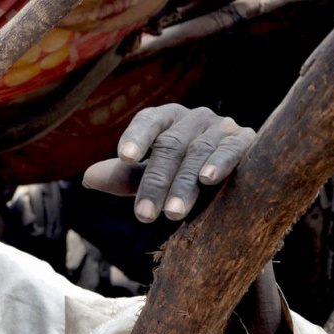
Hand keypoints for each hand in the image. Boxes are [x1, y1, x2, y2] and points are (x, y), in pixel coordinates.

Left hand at [81, 104, 254, 221]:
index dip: (137, 137)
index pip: (149, 121)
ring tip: (171, 215)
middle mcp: (194, 118)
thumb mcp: (153, 178)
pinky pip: (231, 149)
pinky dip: (220, 163)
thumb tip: (87, 179)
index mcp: (167, 120)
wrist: (237, 185)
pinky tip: (208, 180)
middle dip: (155, 182)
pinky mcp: (246, 141)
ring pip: (198, 153)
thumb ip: (125, 177)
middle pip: (170, 145)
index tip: (125, 158)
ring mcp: (222, 127)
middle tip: (143, 216)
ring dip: (183, 185)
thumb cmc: (184, 177)